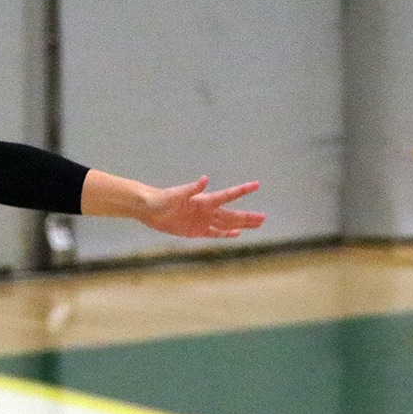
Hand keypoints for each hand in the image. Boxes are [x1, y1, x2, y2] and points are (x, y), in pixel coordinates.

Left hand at [139, 177, 264, 238]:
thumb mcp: (176, 194)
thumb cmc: (161, 199)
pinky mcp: (196, 231)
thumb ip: (192, 188)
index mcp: (204, 200)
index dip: (243, 190)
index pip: (228, 195)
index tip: (257, 184)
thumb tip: (205, 179)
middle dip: (248, 216)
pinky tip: (237, 234)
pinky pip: (215, 233)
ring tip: (257, 225)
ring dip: (242, 224)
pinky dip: (226, 234)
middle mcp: (206, 210)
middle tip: (264, 217)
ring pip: (227, 224)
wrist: (148, 208)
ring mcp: (202, 221)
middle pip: (232, 214)